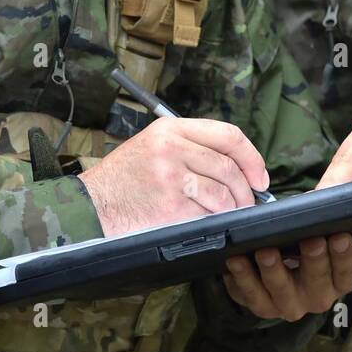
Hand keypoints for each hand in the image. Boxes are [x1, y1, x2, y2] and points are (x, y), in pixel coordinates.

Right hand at [78, 117, 267, 235]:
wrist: (91, 206)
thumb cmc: (123, 179)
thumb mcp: (152, 145)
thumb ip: (190, 146)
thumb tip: (236, 166)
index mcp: (170, 129)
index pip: (227, 135)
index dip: (251, 157)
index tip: (260, 176)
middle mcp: (172, 149)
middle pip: (228, 167)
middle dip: (246, 189)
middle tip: (248, 202)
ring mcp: (171, 178)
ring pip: (222, 193)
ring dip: (233, 208)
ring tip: (230, 214)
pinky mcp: (170, 206)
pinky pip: (206, 214)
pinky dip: (213, 221)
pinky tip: (207, 222)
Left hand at [221, 234, 351, 321]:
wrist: (277, 269)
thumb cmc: (303, 242)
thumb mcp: (318, 232)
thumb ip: (322, 221)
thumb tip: (319, 199)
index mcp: (336, 281)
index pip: (346, 272)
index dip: (345, 256)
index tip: (341, 236)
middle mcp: (316, 297)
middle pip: (317, 284)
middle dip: (313, 262)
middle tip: (310, 241)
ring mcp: (288, 305)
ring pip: (281, 292)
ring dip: (273, 271)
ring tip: (265, 251)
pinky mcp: (261, 306)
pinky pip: (250, 295)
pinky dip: (242, 278)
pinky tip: (236, 260)